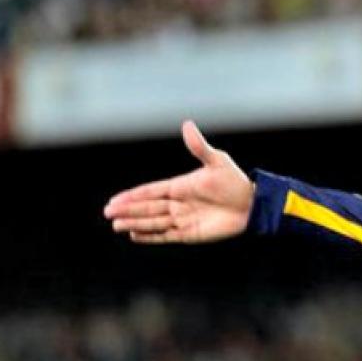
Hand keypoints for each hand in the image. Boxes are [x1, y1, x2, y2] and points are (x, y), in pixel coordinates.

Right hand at [104, 120, 253, 242]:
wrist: (253, 205)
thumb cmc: (235, 182)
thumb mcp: (217, 162)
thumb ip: (199, 147)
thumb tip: (187, 124)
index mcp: (180, 186)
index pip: (150, 191)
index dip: (132, 196)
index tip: (115, 200)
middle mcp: (178, 203)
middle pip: (147, 208)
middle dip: (128, 211)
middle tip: (108, 214)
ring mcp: (183, 219)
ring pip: (153, 222)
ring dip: (135, 224)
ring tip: (116, 226)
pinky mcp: (191, 233)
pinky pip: (166, 235)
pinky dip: (151, 236)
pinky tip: (135, 236)